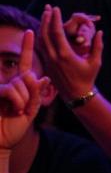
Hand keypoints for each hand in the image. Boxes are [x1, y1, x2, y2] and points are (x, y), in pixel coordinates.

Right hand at [0, 30, 47, 150]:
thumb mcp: (31, 110)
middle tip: (23, 110)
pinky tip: (13, 110)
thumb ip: (37, 94)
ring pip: (20, 84)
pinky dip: (16, 101)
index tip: (29, 31)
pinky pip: (10, 90)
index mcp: (20, 85)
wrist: (0, 142)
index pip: (25, 64)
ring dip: (23, 100)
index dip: (27, 47)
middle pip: (27, 76)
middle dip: (30, 95)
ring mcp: (1, 88)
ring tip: (16, 112)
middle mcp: (10, 83)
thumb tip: (44, 76)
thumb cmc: (15, 128)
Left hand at [38, 6, 102, 103]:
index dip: (56, 19)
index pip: (57, 32)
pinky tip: (43, 30)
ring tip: (45, 16)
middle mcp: (54, 57)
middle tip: (48, 8)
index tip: (56, 8)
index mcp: (65, 55)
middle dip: (46, 19)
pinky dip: (41, 36)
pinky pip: (41, 47)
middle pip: (45, 34)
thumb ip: (97, 46)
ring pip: (40, 40)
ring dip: (42, 26)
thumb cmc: (88, 78)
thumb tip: (99, 31)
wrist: (76, 94)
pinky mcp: (46, 64)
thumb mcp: (96, 62)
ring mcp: (48, 61)